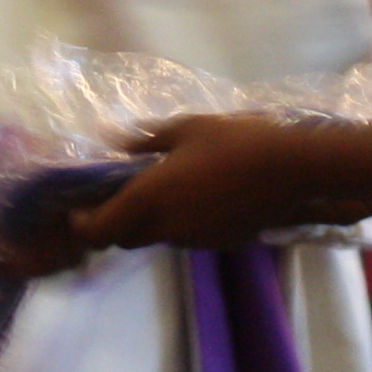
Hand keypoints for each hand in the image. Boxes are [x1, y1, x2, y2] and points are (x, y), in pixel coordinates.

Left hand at [72, 112, 348, 251]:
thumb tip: (117, 141)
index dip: (82, 225)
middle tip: (120, 193)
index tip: (79, 208)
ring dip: (151, 221)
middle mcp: (167, 227)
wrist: (292, 169)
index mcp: (149, 200)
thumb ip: (147, 139)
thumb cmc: (235, 140)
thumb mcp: (187, 128)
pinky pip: (188, 236)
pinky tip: (200, 195)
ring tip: (165, 188)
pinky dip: (182, 222)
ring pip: (159, 237)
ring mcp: (196, 240)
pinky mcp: (222, 243)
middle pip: (125, 238)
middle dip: (116, 222)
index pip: (98, 231)